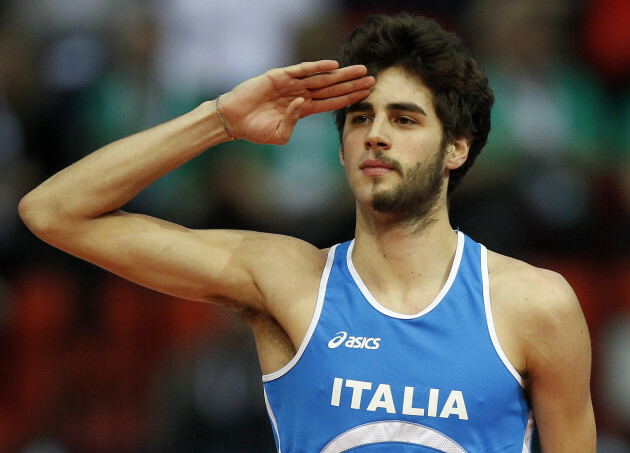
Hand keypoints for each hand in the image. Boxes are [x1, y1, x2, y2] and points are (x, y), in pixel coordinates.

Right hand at [218, 61, 374, 144]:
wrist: (234, 120)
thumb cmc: (255, 130)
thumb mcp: (279, 136)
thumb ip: (292, 124)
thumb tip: (302, 104)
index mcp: (303, 109)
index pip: (331, 102)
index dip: (349, 97)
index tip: (366, 94)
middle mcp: (301, 95)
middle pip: (332, 88)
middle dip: (352, 84)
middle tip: (372, 79)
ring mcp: (291, 84)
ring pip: (321, 78)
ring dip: (341, 75)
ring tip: (360, 71)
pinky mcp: (279, 76)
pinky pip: (302, 70)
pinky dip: (317, 67)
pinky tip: (333, 66)